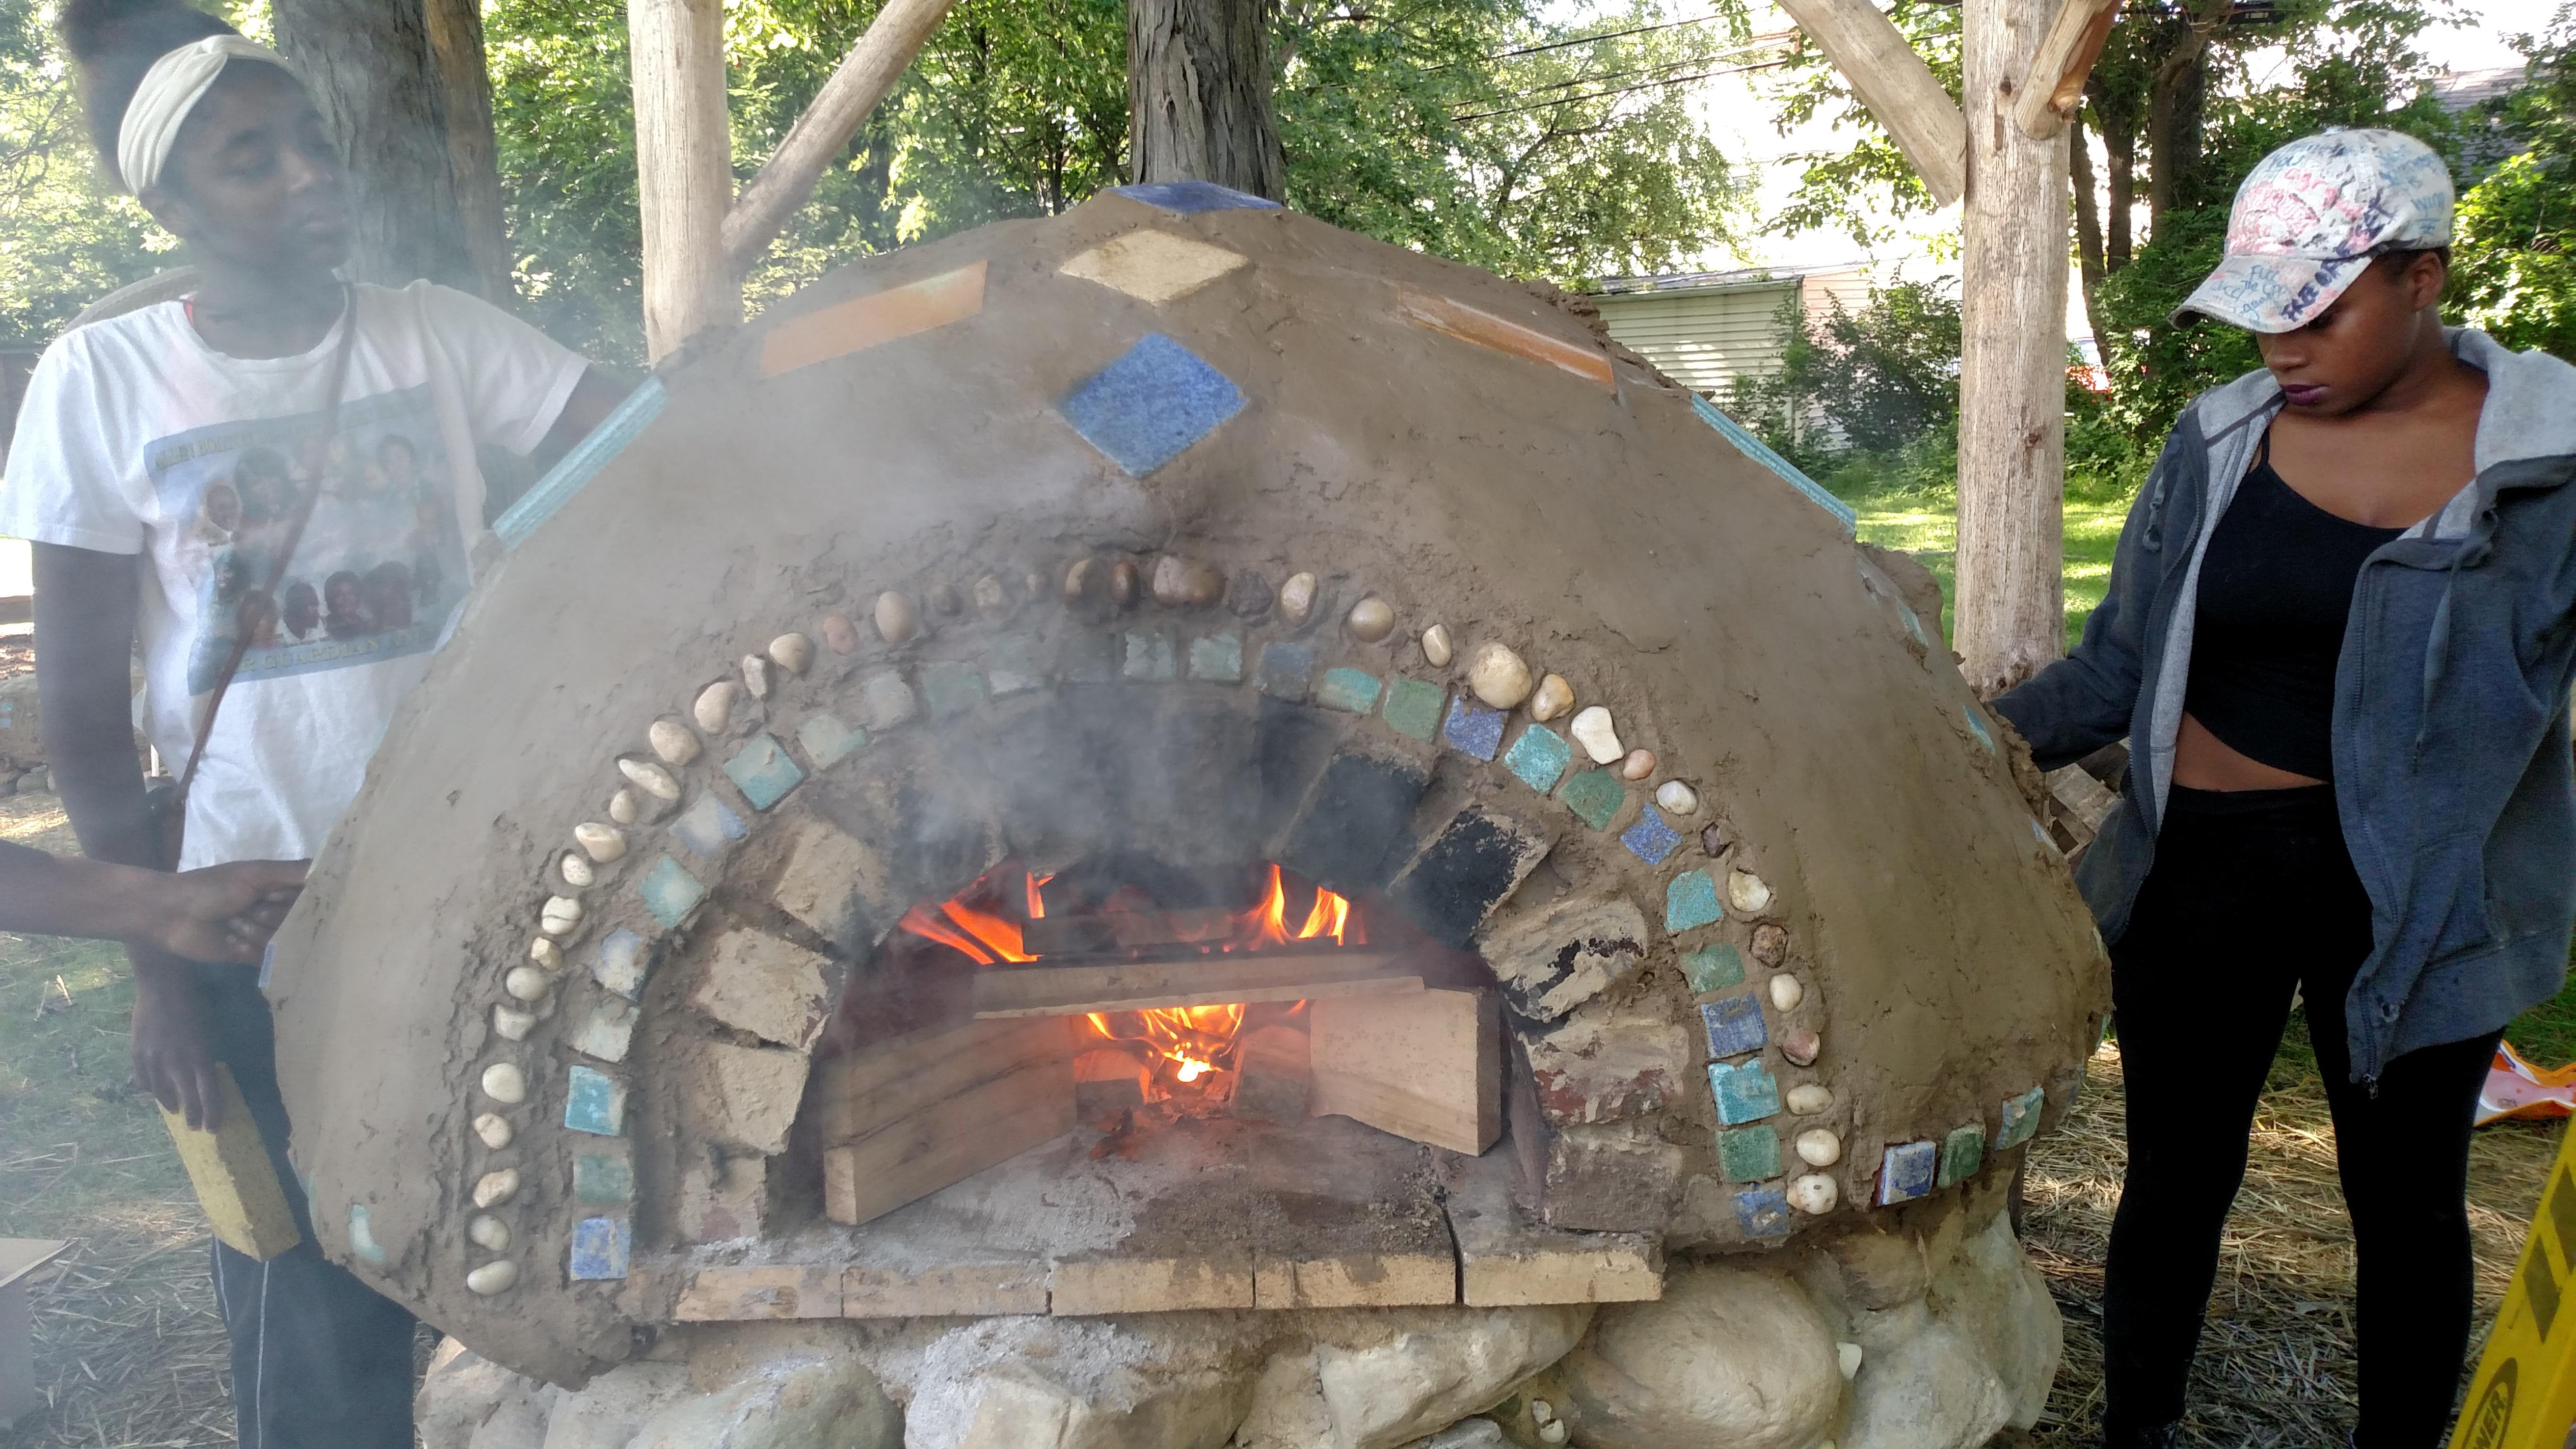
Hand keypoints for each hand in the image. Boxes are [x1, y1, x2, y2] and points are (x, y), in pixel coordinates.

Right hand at [130, 962, 221, 1128]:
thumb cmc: (194, 1002)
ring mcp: (153, 1058)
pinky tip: (154, 1092)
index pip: (208, 1093)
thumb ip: (206, 1055)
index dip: (211, 1112)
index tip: (213, 1128)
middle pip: (186, 1097)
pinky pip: (142, 1078)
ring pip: (161, 1091)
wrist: (162, 983)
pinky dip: (149, 1087)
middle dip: (193, 1115)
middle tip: (196, 1127)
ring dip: (170, 1103)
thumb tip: (206, 1075)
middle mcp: (176, 1061)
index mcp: (199, 1055)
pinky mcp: (137, 1052)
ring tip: (176, 1111)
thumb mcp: (209, 1029)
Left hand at [151, 860, 306, 963]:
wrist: (170, 915)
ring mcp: (265, 933)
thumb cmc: (211, 887)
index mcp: (280, 886)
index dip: (305, 899)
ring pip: (284, 941)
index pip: (314, 895)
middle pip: (299, 921)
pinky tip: (231, 943)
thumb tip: (334, 867)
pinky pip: (270, 960)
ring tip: (232, 924)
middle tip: (247, 908)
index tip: (290, 896)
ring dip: (255, 932)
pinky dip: (250, 951)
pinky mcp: (252, 955)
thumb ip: (293, 872)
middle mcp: (277, 909)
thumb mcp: (254, 873)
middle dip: (272, 916)